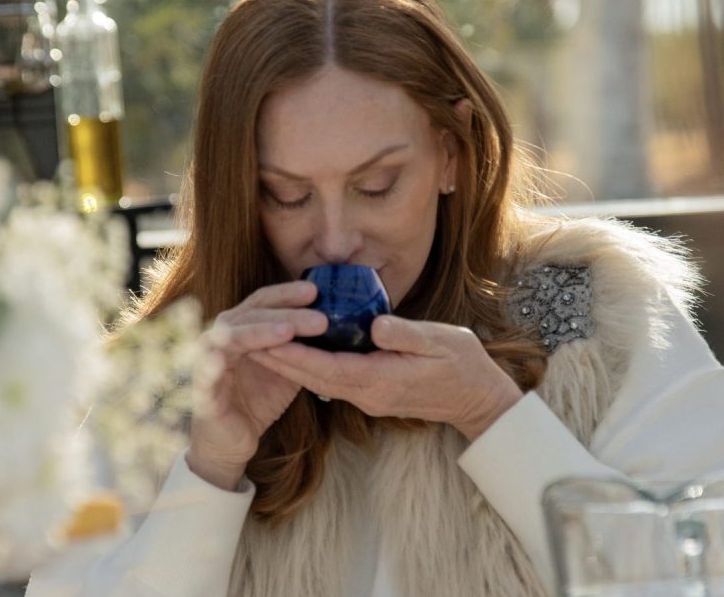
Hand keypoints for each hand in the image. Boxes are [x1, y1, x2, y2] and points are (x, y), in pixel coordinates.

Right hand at [187, 281, 328, 489]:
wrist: (231, 441)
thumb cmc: (257, 401)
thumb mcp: (286, 369)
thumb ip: (300, 347)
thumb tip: (335, 325)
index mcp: (240, 329)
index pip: (262, 302)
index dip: (286, 294)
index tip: (316, 291)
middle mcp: (220, 337)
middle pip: (250, 313)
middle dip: (284, 312)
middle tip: (319, 316)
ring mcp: (207, 359)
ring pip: (231, 335)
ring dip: (260, 331)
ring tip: (290, 331)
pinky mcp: (201, 386)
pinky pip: (210, 370)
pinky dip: (222, 361)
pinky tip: (245, 355)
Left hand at [250, 315, 523, 441]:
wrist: (479, 398)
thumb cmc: (463, 365)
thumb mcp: (441, 341)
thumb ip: (407, 335)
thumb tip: (377, 326)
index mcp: (380, 381)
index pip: (325, 369)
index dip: (293, 355)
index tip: (264, 340)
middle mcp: (367, 393)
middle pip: (312, 377)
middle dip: (278, 360)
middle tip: (245, 341)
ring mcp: (368, 396)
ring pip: (318, 380)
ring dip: (289, 363)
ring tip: (258, 344)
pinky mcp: (371, 392)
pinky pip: (331, 379)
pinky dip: (309, 365)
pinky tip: (293, 350)